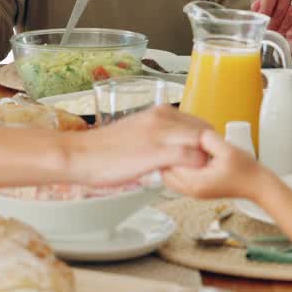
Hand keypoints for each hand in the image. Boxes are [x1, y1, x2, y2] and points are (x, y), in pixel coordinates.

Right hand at [66, 106, 209, 185]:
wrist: (81, 155)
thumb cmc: (102, 149)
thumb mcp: (134, 131)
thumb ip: (154, 134)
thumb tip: (167, 145)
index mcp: (157, 112)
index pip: (196, 120)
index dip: (204, 138)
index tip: (204, 153)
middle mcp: (162, 118)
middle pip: (204, 129)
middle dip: (210, 148)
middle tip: (207, 166)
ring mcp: (161, 134)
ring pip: (201, 141)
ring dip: (205, 158)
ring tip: (200, 174)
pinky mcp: (158, 153)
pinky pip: (191, 158)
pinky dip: (195, 168)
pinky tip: (188, 179)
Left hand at [161, 130, 269, 200]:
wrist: (256, 185)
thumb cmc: (246, 171)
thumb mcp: (228, 150)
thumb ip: (209, 140)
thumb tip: (194, 131)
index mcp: (196, 182)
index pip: (170, 164)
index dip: (169, 148)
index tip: (170, 134)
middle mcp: (191, 189)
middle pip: (164, 172)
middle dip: (165, 155)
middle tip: (166, 138)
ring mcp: (193, 191)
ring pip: (167, 176)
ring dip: (169, 160)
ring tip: (172, 144)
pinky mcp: (196, 188)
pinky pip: (176, 178)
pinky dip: (175, 166)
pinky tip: (181, 154)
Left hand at [251, 0, 291, 33]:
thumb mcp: (258, 1)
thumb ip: (257, 5)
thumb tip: (257, 8)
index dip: (266, 8)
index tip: (263, 20)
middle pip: (283, 2)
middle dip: (275, 20)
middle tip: (270, 31)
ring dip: (285, 24)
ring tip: (278, 33)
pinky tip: (290, 31)